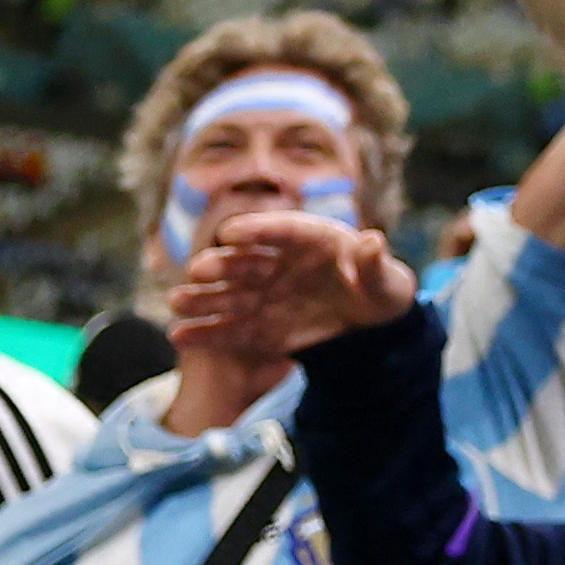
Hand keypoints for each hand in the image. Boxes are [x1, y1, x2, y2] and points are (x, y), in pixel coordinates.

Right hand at [172, 210, 416, 367]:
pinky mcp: (261, 329)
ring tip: (176, 301)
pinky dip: (207, 334)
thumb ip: (375, 265)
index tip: (232, 232)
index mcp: (314, 240)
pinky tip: (180, 335)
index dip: (258, 229)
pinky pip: (230, 331)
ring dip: (203, 297)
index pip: (283, 230)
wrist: (371, 325)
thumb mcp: (387, 282)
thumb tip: (373, 241)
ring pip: (231, 294)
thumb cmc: (379, 290)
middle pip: (248, 261)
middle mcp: (282, 264)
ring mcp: (268, 296)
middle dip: (223, 264)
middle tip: (198, 268)